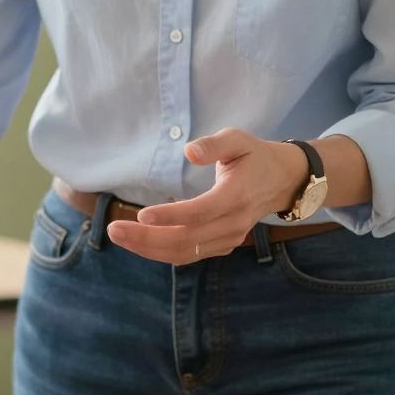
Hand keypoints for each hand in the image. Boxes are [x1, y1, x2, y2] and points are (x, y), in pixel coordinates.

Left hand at [106, 130, 308, 265]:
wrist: (282, 182)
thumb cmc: (253, 156)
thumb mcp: (238, 140)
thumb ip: (214, 144)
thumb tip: (189, 150)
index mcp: (237, 196)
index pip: (201, 212)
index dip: (171, 216)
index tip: (141, 216)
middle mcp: (233, 223)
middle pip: (186, 239)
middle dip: (147, 238)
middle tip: (113, 229)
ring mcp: (229, 238)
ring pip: (184, 253)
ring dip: (148, 248)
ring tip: (117, 235)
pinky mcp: (222, 245)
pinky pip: (188, 255)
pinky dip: (160, 251)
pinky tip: (137, 241)